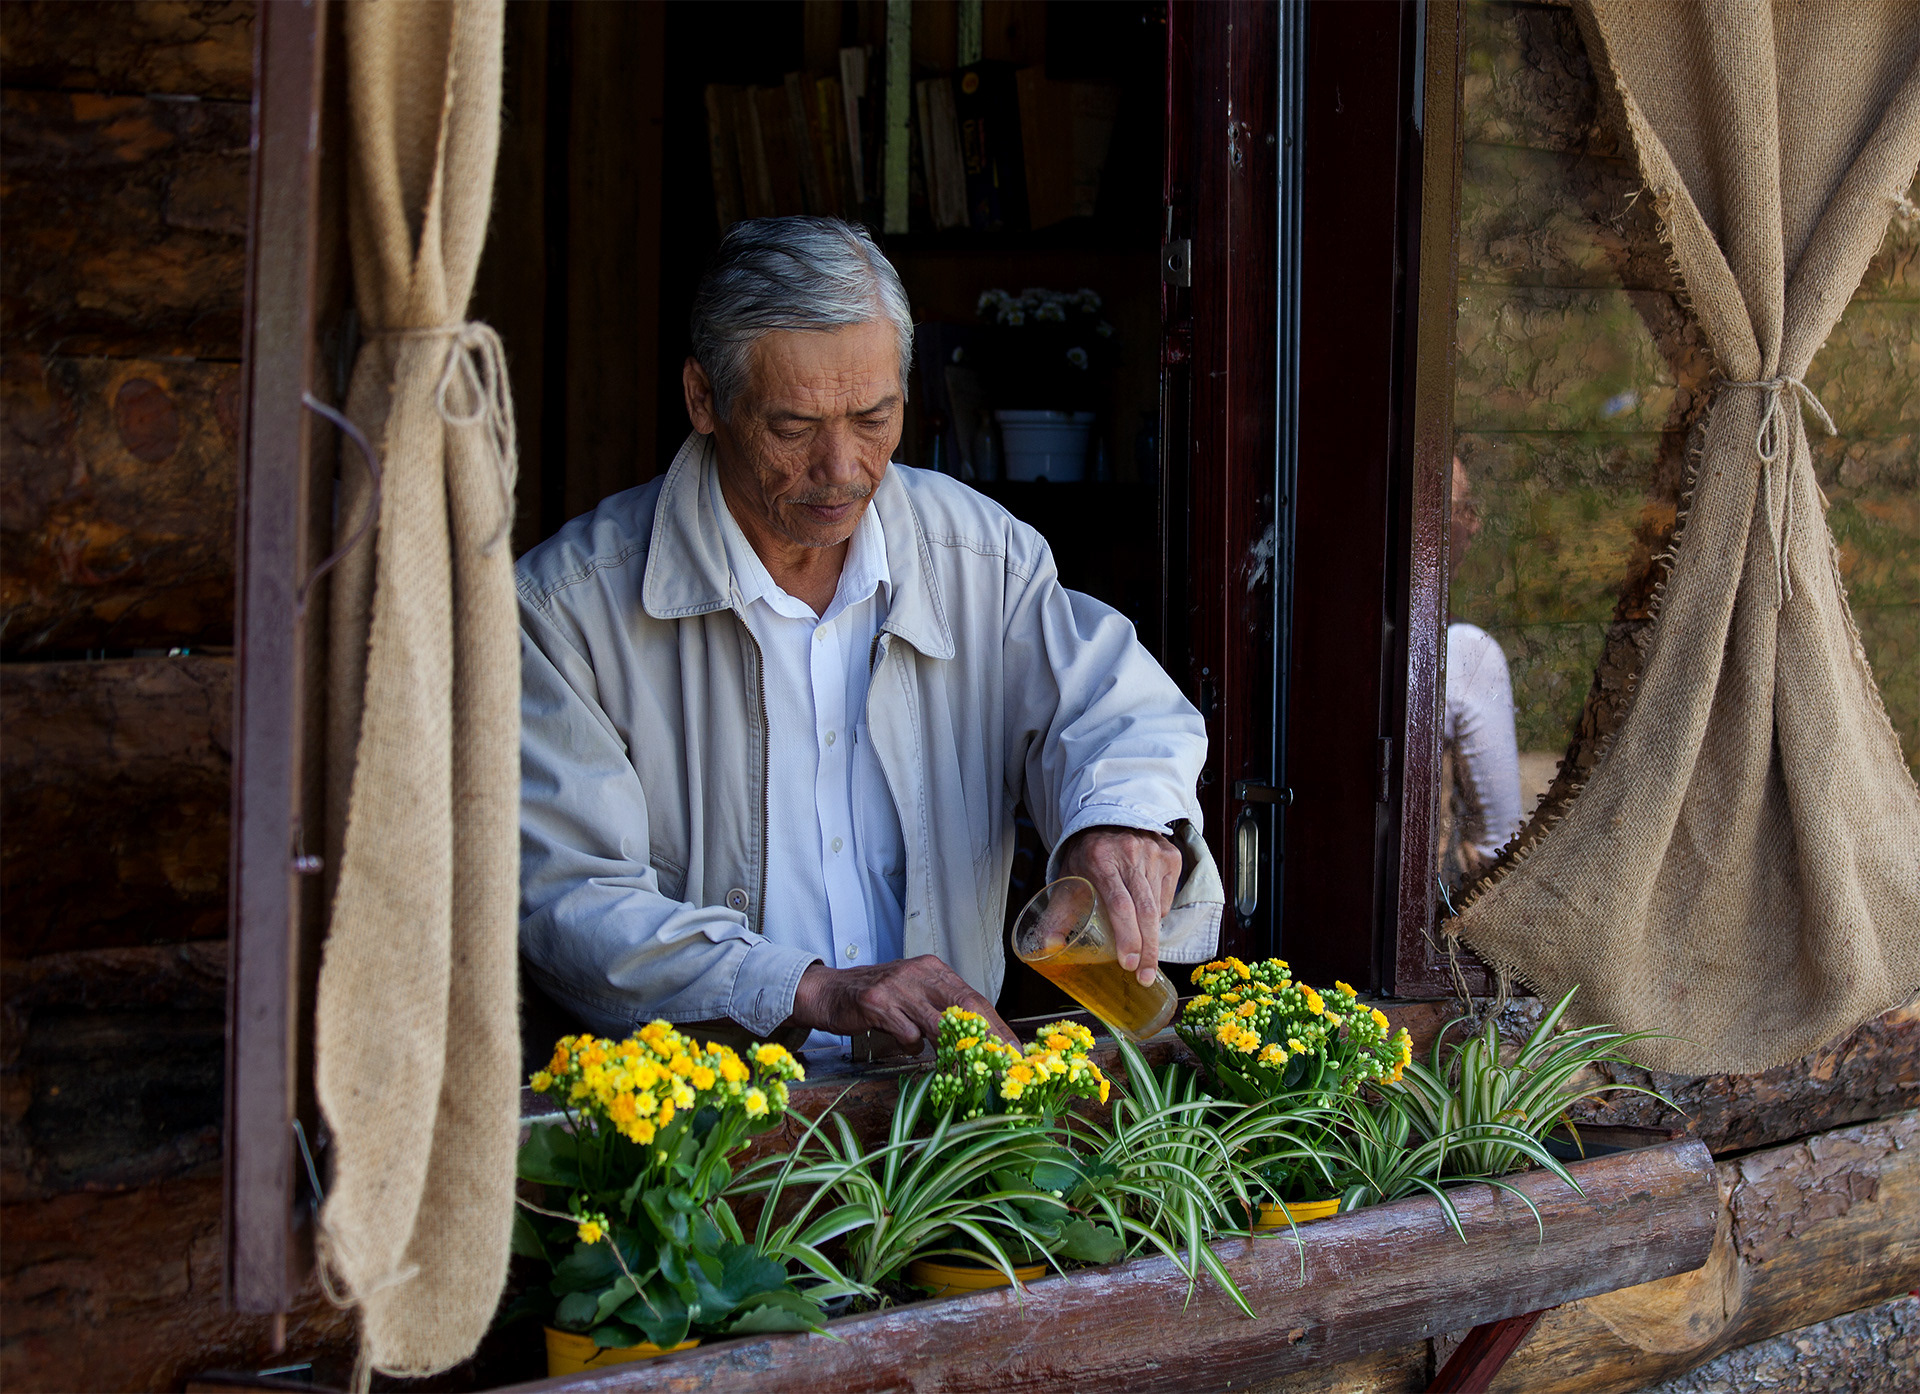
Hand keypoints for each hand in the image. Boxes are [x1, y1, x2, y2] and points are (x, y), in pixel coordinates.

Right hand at [787, 955, 1018, 1050]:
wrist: (829, 992)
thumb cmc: (876, 998)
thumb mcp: (913, 995)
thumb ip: (940, 1010)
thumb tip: (976, 1040)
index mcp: (933, 970)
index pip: (974, 998)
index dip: (997, 1025)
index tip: (1014, 1050)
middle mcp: (919, 973)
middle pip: (964, 1006)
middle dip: (988, 1038)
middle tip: (1003, 1063)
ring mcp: (898, 986)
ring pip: (937, 1022)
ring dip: (951, 1049)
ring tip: (958, 1067)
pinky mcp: (877, 1002)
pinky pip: (906, 1033)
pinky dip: (910, 1045)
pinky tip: (901, 1041)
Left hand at [1058, 826, 1182, 986]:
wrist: (1107, 819)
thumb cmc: (1086, 857)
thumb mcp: (1067, 880)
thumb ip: (1057, 915)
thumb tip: (1047, 948)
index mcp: (1100, 859)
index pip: (1120, 904)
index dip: (1127, 936)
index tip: (1127, 964)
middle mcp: (1130, 853)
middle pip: (1145, 910)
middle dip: (1147, 949)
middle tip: (1143, 976)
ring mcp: (1154, 853)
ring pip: (1158, 907)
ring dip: (1150, 933)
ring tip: (1140, 949)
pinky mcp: (1171, 856)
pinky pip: (1168, 898)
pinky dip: (1158, 914)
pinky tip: (1145, 916)